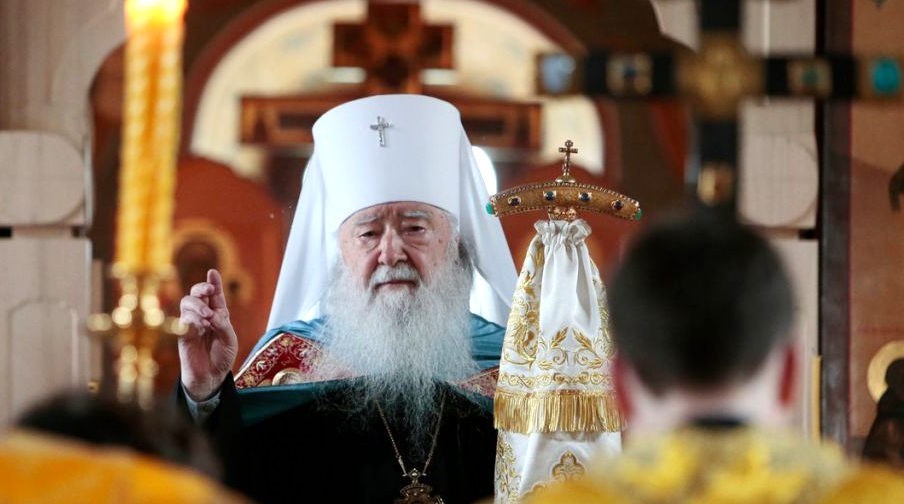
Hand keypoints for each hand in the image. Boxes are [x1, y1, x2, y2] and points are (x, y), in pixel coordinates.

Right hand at [178, 269, 237, 400]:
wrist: (211, 377)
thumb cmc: (222, 357)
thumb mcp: (230, 340)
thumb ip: (223, 326)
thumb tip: (213, 315)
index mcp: (218, 314)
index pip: (214, 294)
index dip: (213, 282)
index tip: (212, 272)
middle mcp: (203, 316)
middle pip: (196, 294)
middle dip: (201, 288)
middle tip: (209, 291)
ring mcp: (191, 324)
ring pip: (186, 304)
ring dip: (198, 305)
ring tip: (208, 316)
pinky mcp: (182, 335)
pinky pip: (183, 320)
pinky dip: (193, 320)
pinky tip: (201, 326)